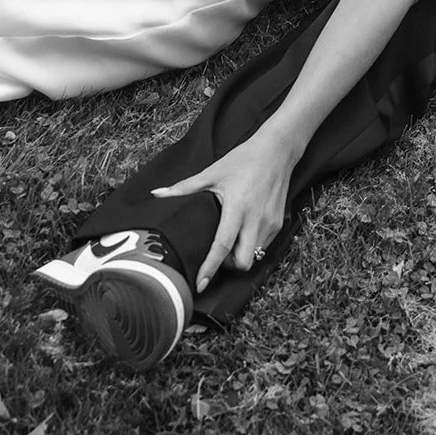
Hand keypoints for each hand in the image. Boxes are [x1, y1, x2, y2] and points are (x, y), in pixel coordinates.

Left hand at [151, 133, 296, 292]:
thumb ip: (184, 187)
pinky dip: (252, 246)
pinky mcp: (278, 223)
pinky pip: (264, 246)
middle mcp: (256, 219)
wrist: (278, 150)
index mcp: (237, 207)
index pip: (222, 246)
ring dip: (240, 256)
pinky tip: (243, 231)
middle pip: (243, 262)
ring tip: (230, 241)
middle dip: (228, 266)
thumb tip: (157, 194)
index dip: (210, 267)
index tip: (200, 284)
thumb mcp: (213, 172)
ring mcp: (270, 223)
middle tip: (217, 255)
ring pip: (255, 256)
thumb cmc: (244, 159)